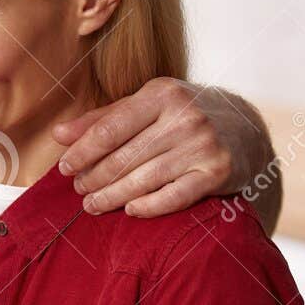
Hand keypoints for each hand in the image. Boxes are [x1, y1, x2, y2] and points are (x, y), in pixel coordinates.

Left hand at [53, 77, 268, 217]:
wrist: (245, 129)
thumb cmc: (183, 116)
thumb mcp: (147, 106)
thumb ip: (103, 118)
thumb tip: (59, 135)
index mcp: (162, 93)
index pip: (110, 128)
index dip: (83, 151)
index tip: (64, 167)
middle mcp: (185, 117)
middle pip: (124, 157)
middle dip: (95, 177)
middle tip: (79, 189)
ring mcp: (203, 145)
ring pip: (144, 179)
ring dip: (113, 196)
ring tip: (93, 205)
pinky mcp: (217, 172)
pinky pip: (174, 196)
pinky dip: (149, 206)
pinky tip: (130, 211)